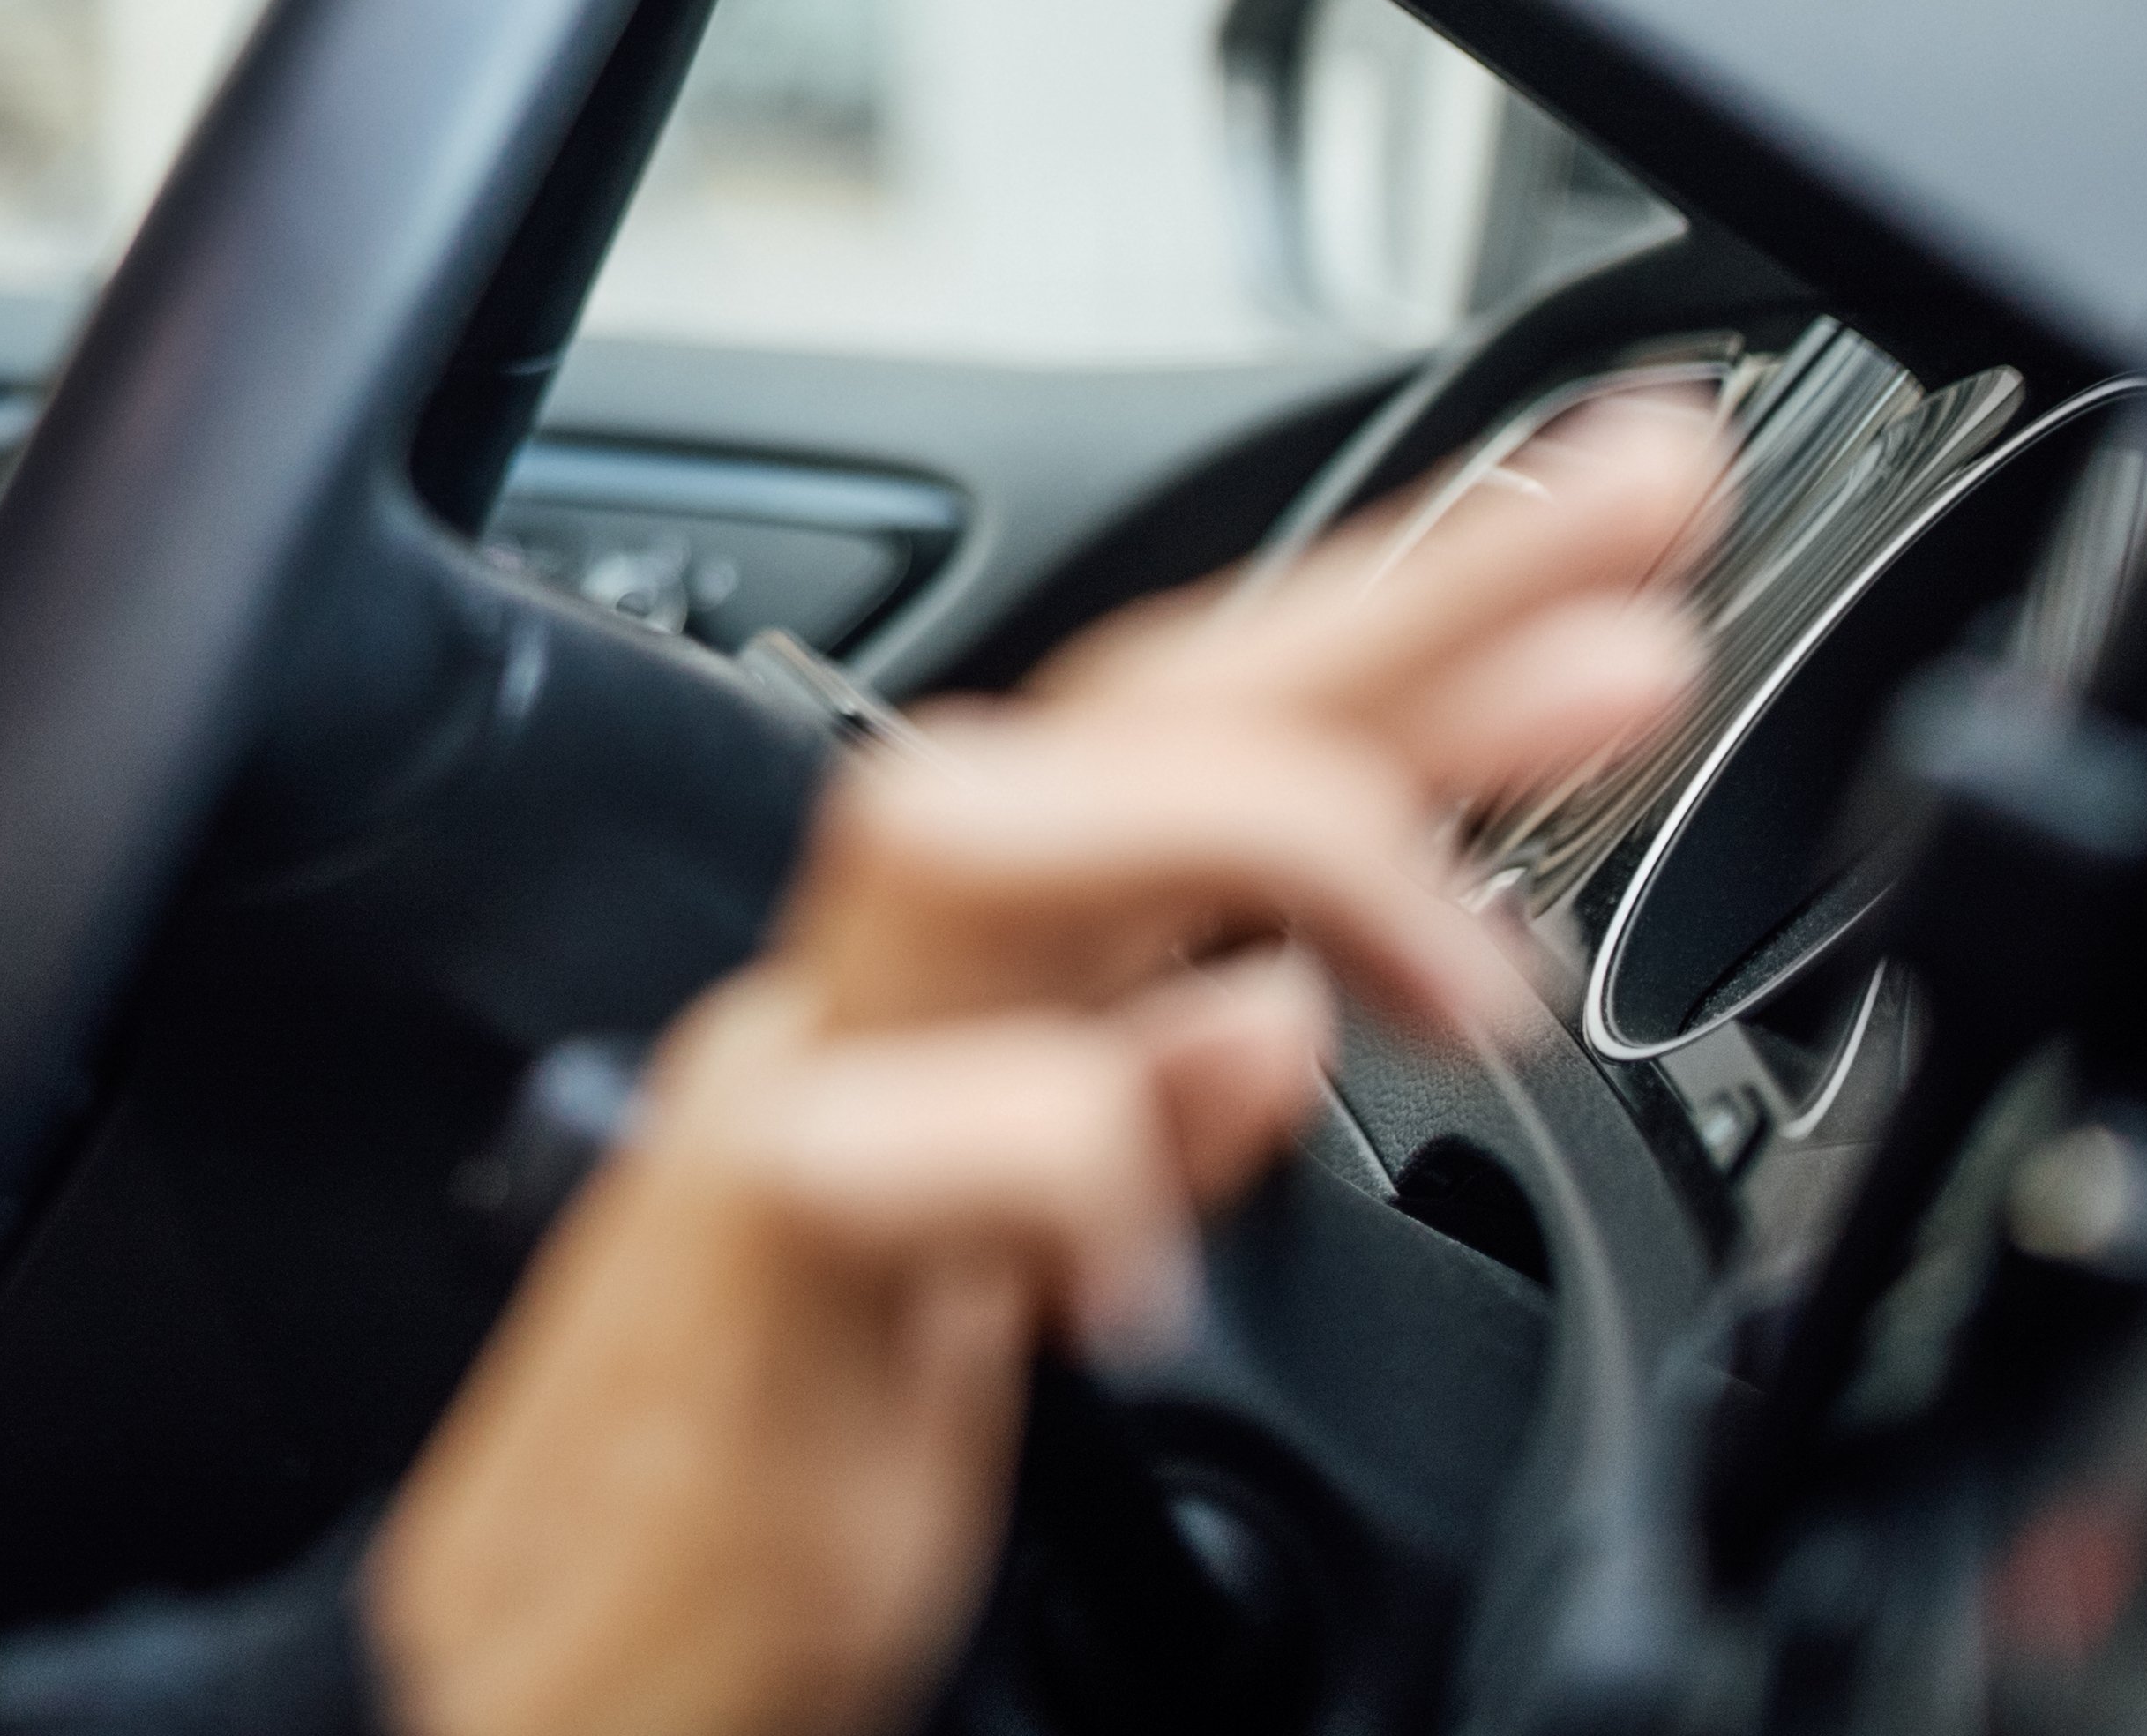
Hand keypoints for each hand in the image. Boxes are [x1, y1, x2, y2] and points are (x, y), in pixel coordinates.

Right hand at [357, 390, 1724, 1735]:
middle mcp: (858, 1012)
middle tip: (1634, 529)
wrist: (512, 1705)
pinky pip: (861, 1151)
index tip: (1621, 532)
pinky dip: (1044, 1157)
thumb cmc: (738, 1500)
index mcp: (950, 1013)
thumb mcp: (999, 1300)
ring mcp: (773, 1119)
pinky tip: (1163, 1252)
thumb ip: (1126, 1126)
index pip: (1180, 747)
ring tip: (1472, 956)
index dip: (1411, 623)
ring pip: (957, 843)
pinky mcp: (723, 1284)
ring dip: (1236, 833)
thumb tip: (1263, 1010)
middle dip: (1388, 606)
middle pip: (1103, 722)